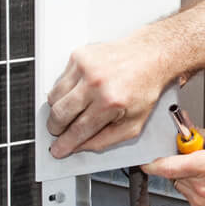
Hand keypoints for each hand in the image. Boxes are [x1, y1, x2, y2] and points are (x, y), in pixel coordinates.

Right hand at [45, 34, 173, 157]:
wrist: (150, 56)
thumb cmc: (144, 87)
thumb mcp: (133, 124)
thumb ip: (106, 140)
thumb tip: (81, 146)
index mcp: (110, 101)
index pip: (78, 130)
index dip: (65, 143)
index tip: (58, 149)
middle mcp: (96, 82)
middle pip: (60, 114)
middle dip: (56, 129)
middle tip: (59, 132)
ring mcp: (85, 66)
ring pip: (54, 97)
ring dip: (57, 110)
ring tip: (70, 112)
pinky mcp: (79, 55)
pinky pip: (59, 81)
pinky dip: (64, 92)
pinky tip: (78, 93)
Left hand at [142, 128, 204, 205]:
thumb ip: (200, 132)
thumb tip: (184, 127)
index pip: (167, 166)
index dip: (152, 162)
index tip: (145, 158)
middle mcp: (201, 186)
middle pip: (172, 172)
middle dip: (178, 161)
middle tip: (194, 155)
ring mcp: (201, 200)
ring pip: (179, 182)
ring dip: (186, 174)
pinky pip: (187, 192)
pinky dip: (193, 185)